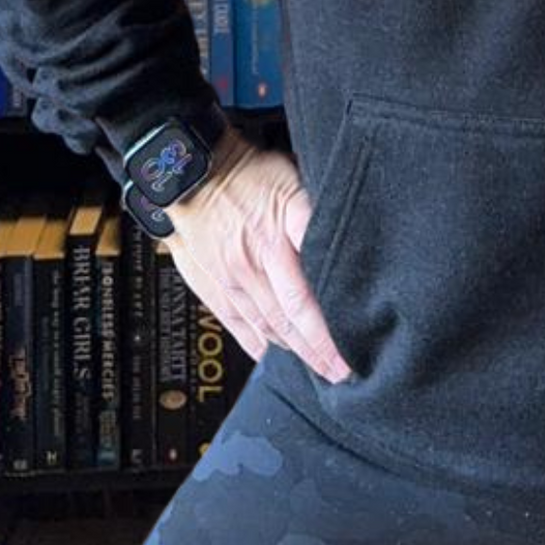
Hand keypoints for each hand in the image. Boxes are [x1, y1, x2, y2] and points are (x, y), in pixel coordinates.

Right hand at [159, 126, 350, 382]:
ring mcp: (233, 277)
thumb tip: (353, 235)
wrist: (189, 173)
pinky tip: (276, 358)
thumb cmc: (247, 171)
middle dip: (320, 350)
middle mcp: (256, 259)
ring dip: (295, 351)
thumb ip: (316, 213)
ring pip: (268, 325)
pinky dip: (259, 345)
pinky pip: (240, 324)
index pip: (309, 289)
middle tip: (344, 373)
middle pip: (292, 316)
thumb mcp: (293, 177)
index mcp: (280, 230)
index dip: (331, 324)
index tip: (356, 344)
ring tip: (319, 371)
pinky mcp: (214, 286)